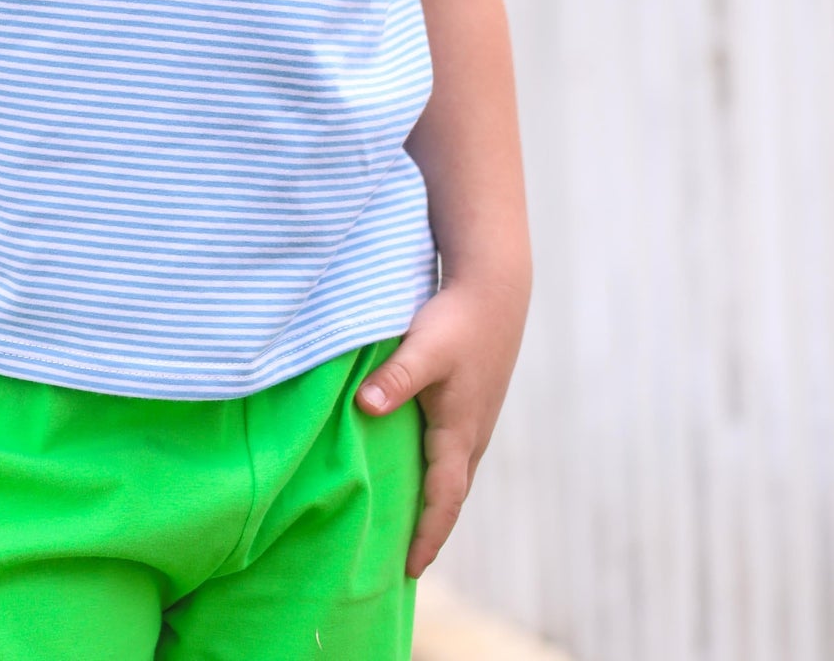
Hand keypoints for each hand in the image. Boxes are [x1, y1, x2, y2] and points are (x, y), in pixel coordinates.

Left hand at [355, 273, 527, 576]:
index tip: (410, 571)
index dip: (427, 537)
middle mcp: (472, 436)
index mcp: (459, 433)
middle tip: (401, 565)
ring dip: (434, 503)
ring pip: (452, 476)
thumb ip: (396, 378)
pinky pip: (452, 455)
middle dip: (430, 531)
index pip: (443, 500)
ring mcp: (475, 422)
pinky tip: (416, 472)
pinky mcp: (471, 405)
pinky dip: (436, 475)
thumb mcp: (423, 348)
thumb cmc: (457, 320)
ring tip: (406, 528)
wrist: (493, 289)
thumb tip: (366, 407)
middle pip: (450, 497)